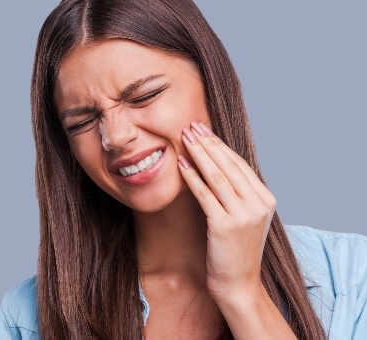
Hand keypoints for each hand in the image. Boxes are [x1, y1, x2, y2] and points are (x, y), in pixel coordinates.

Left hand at [178, 121, 276, 304]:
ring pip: (217, 176)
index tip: (204, 130)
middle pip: (228, 165)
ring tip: (185, 138)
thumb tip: (218, 165)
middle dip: (208, 143)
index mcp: (266, 198)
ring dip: (199, 154)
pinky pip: (205, 194)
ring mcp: (244, 214)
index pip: (239, 164)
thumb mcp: (246, 217)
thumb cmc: (237, 249)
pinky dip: (192, 176)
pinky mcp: (225, 225)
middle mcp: (259, 204)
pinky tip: (181, 163)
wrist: (239, 283)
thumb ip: (239, 193)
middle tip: (191, 126)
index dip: (219, 145)